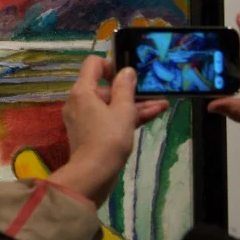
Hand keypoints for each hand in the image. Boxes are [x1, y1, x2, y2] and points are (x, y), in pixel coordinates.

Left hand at [49, 55, 168, 206]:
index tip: (128, 74)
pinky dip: (126, 117)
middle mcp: (79, 101)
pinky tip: (152, 114)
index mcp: (82, 91)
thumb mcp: (123, 110)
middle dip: (130, 90)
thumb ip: (125, 87)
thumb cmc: (109, 138)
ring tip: (161, 104)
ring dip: (134, 105)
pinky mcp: (90, 133)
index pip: (93, 64)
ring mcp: (84, 119)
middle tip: (151, 91)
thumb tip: (127, 71)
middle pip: (104, 87)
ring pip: (110, 105)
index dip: (111, 64)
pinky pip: (109, 119)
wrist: (93, 175)